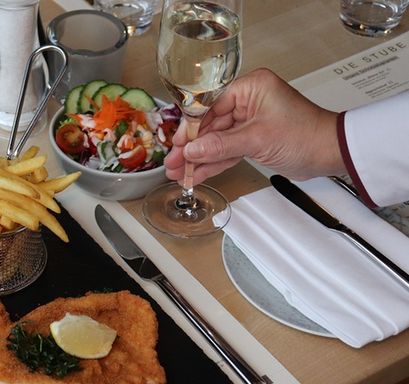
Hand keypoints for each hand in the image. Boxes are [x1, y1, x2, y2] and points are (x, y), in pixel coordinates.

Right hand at [163, 68, 343, 184]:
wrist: (332, 153)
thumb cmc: (308, 134)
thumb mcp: (258, 139)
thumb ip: (221, 145)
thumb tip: (192, 151)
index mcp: (252, 87)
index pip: (210, 106)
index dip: (192, 127)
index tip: (177, 144)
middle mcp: (250, 101)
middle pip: (210, 125)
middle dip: (192, 147)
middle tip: (173, 162)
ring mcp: (251, 121)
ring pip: (217, 140)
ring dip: (199, 158)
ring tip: (179, 172)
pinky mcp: (254, 139)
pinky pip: (227, 150)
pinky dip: (214, 163)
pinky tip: (197, 173)